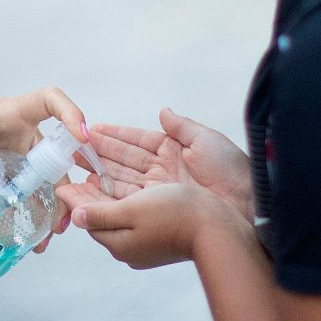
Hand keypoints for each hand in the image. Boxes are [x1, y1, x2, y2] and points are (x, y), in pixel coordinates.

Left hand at [0, 87, 88, 252]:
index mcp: (11, 114)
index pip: (50, 101)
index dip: (70, 114)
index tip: (81, 137)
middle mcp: (20, 132)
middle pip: (56, 152)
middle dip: (65, 183)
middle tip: (64, 216)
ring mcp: (17, 152)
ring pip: (45, 176)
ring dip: (52, 203)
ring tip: (49, 234)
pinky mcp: (8, 171)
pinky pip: (29, 189)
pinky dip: (33, 209)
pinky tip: (31, 234)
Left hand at [59, 181, 239, 269]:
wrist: (220, 228)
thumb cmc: (177, 217)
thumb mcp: (132, 212)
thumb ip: (101, 214)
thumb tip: (74, 216)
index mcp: (120, 243)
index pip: (89, 218)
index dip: (75, 197)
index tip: (62, 181)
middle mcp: (131, 243)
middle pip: (103, 211)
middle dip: (88, 189)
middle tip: (74, 168)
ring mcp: (148, 237)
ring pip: (120, 205)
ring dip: (106, 185)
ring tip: (92, 167)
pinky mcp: (163, 229)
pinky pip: (136, 205)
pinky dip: (125, 189)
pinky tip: (121, 178)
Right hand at [86, 107, 252, 222]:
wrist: (247, 204)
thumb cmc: (232, 170)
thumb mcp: (206, 140)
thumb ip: (181, 127)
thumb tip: (163, 112)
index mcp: (175, 152)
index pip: (137, 142)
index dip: (114, 136)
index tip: (91, 130)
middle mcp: (163, 172)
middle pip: (124, 162)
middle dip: (98, 154)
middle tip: (73, 149)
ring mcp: (159, 191)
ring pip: (122, 180)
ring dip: (98, 173)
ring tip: (75, 166)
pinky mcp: (157, 208)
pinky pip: (128, 199)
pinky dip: (108, 193)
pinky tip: (90, 187)